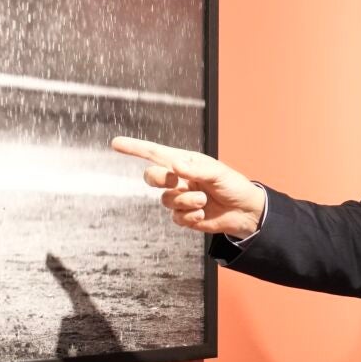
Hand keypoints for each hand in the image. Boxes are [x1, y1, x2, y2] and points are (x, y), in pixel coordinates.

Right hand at [111, 136, 266, 237]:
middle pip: (152, 177)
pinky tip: (204, 213)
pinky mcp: (185, 216)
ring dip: (186, 201)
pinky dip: (190, 216)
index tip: (116, 143)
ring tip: (204, 201)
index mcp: (185, 162)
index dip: (134, 148)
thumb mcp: (217, 173)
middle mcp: (179, 179)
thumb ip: (195, 169)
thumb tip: (174, 165)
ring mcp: (180, 198)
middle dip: (159, 179)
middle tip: (175, 181)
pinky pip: (176, 217)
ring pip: (166, 200)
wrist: (244, 211)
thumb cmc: (233, 185)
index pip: (155, 154)